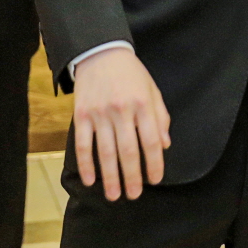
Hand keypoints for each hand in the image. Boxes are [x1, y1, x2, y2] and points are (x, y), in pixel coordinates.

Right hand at [72, 46, 170, 200]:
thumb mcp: (152, 89)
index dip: (154, 163)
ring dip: (110, 177)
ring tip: (114, 195)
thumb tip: (165, 145)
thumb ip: (160, 117)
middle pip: (129, 151)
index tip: (155, 180)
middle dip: (132, 177)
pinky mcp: (81, 114)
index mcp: (143, 104)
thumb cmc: (131, 72)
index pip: (151, 141)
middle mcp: (122, 110)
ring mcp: (100, 113)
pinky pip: (83, 143)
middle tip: (134, 195)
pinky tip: (91, 180)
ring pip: (105, 151)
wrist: (100, 51)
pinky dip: (86, 164)